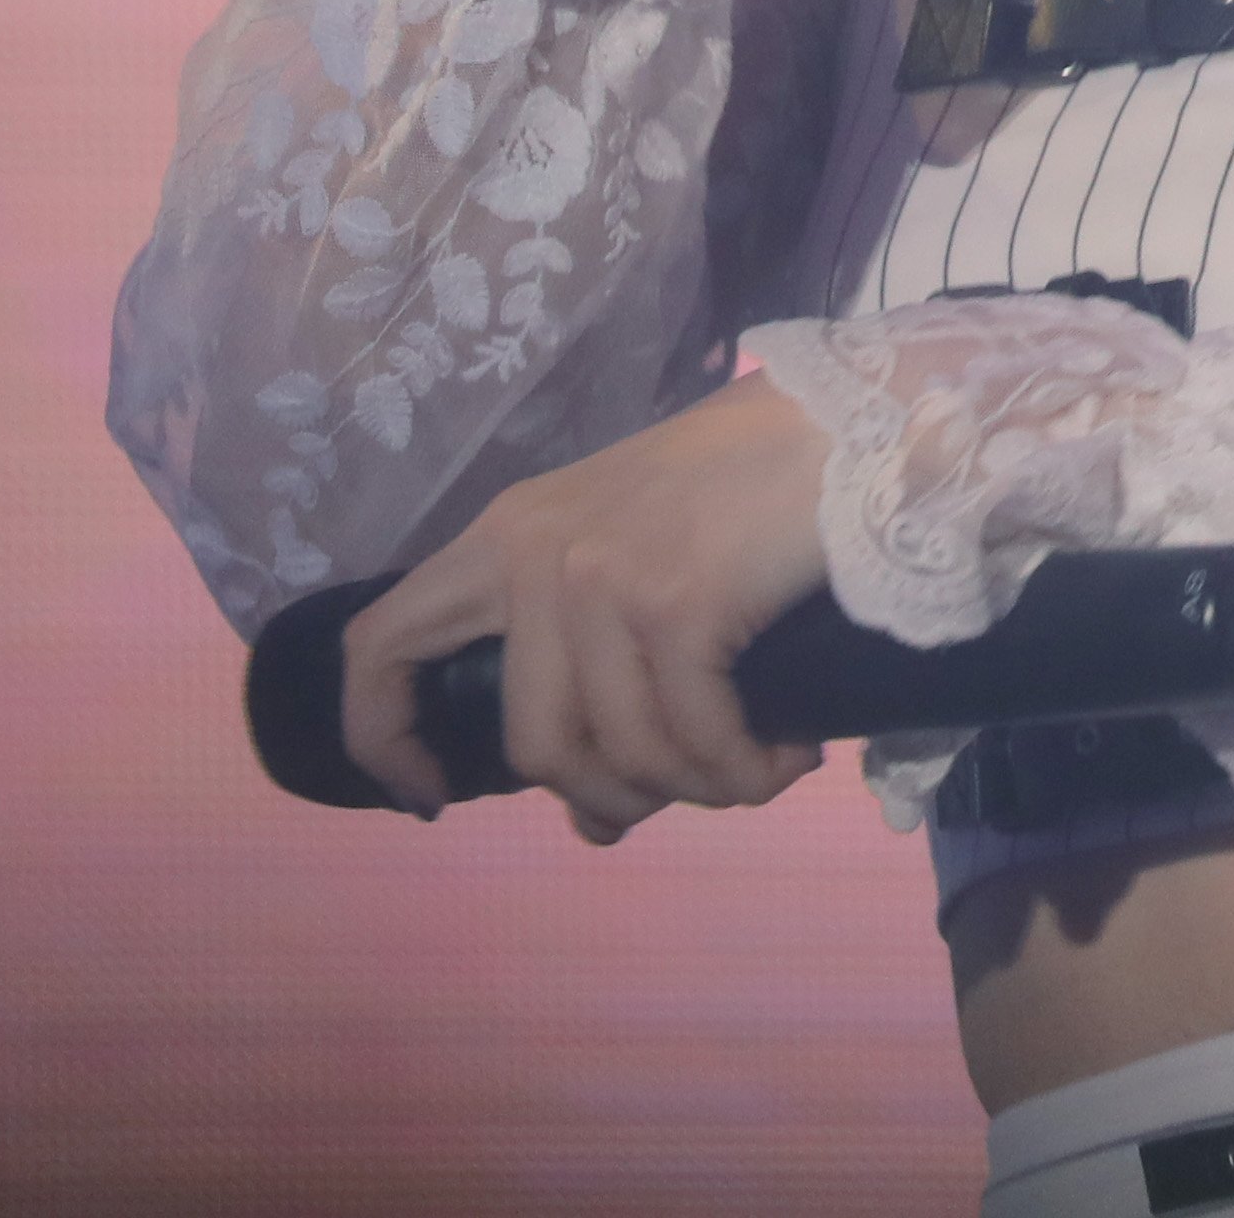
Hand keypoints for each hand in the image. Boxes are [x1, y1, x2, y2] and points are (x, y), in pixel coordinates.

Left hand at [338, 371, 837, 838]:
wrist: (852, 419)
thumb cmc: (751, 478)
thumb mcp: (636, 547)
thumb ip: (595, 659)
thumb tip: (592, 813)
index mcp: (509, 533)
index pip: (381, 645)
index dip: (384, 739)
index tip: (435, 796)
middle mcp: (536, 552)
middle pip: (533, 744)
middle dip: (610, 796)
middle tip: (677, 796)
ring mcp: (600, 576)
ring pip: (619, 754)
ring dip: (696, 790)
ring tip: (756, 770)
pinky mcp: (674, 602)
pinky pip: (696, 741)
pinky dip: (746, 772)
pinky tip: (789, 758)